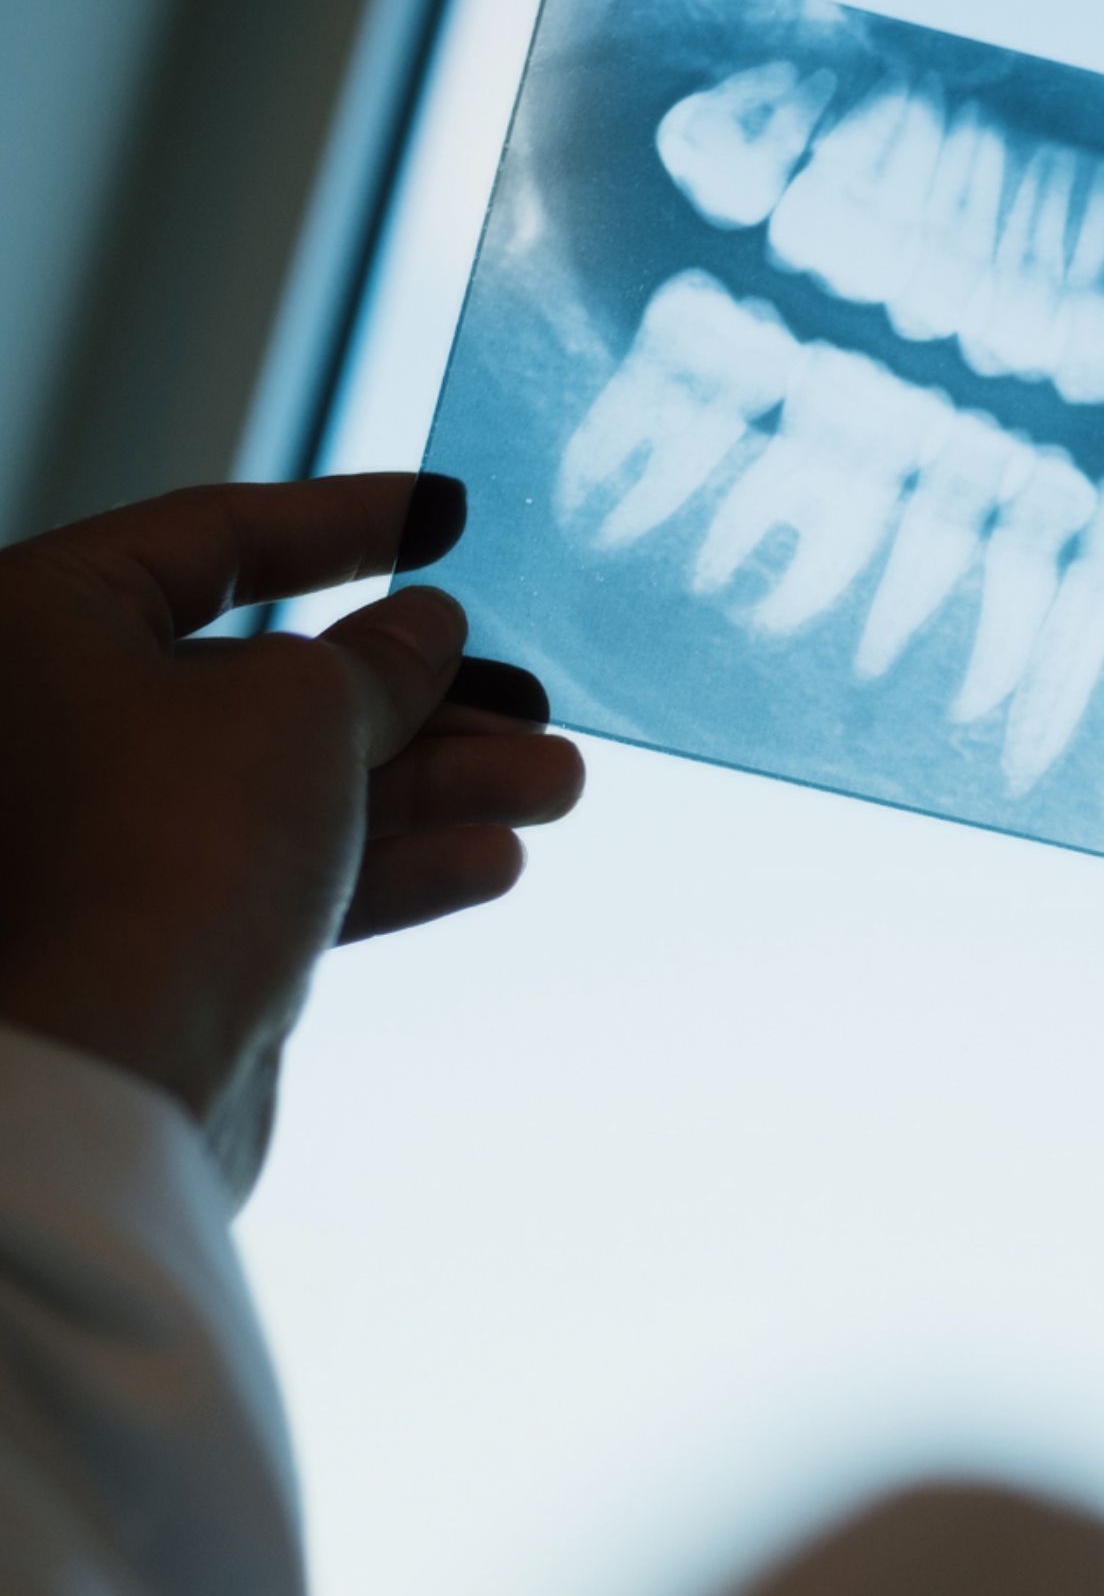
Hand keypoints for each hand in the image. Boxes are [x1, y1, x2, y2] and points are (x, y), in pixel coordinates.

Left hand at [0, 473, 584, 1198]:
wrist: (111, 1081)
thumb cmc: (180, 847)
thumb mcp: (305, 707)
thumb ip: (379, 656)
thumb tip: (423, 626)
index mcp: (42, 624)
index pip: (211, 537)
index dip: (346, 518)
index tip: (453, 515)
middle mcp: (54, 725)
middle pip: (271, 679)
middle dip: (425, 695)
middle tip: (536, 701)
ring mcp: (104, 840)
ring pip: (296, 785)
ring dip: (437, 783)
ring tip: (559, 782)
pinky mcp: (155, 940)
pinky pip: (288, 873)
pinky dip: (389, 862)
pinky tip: (493, 858)